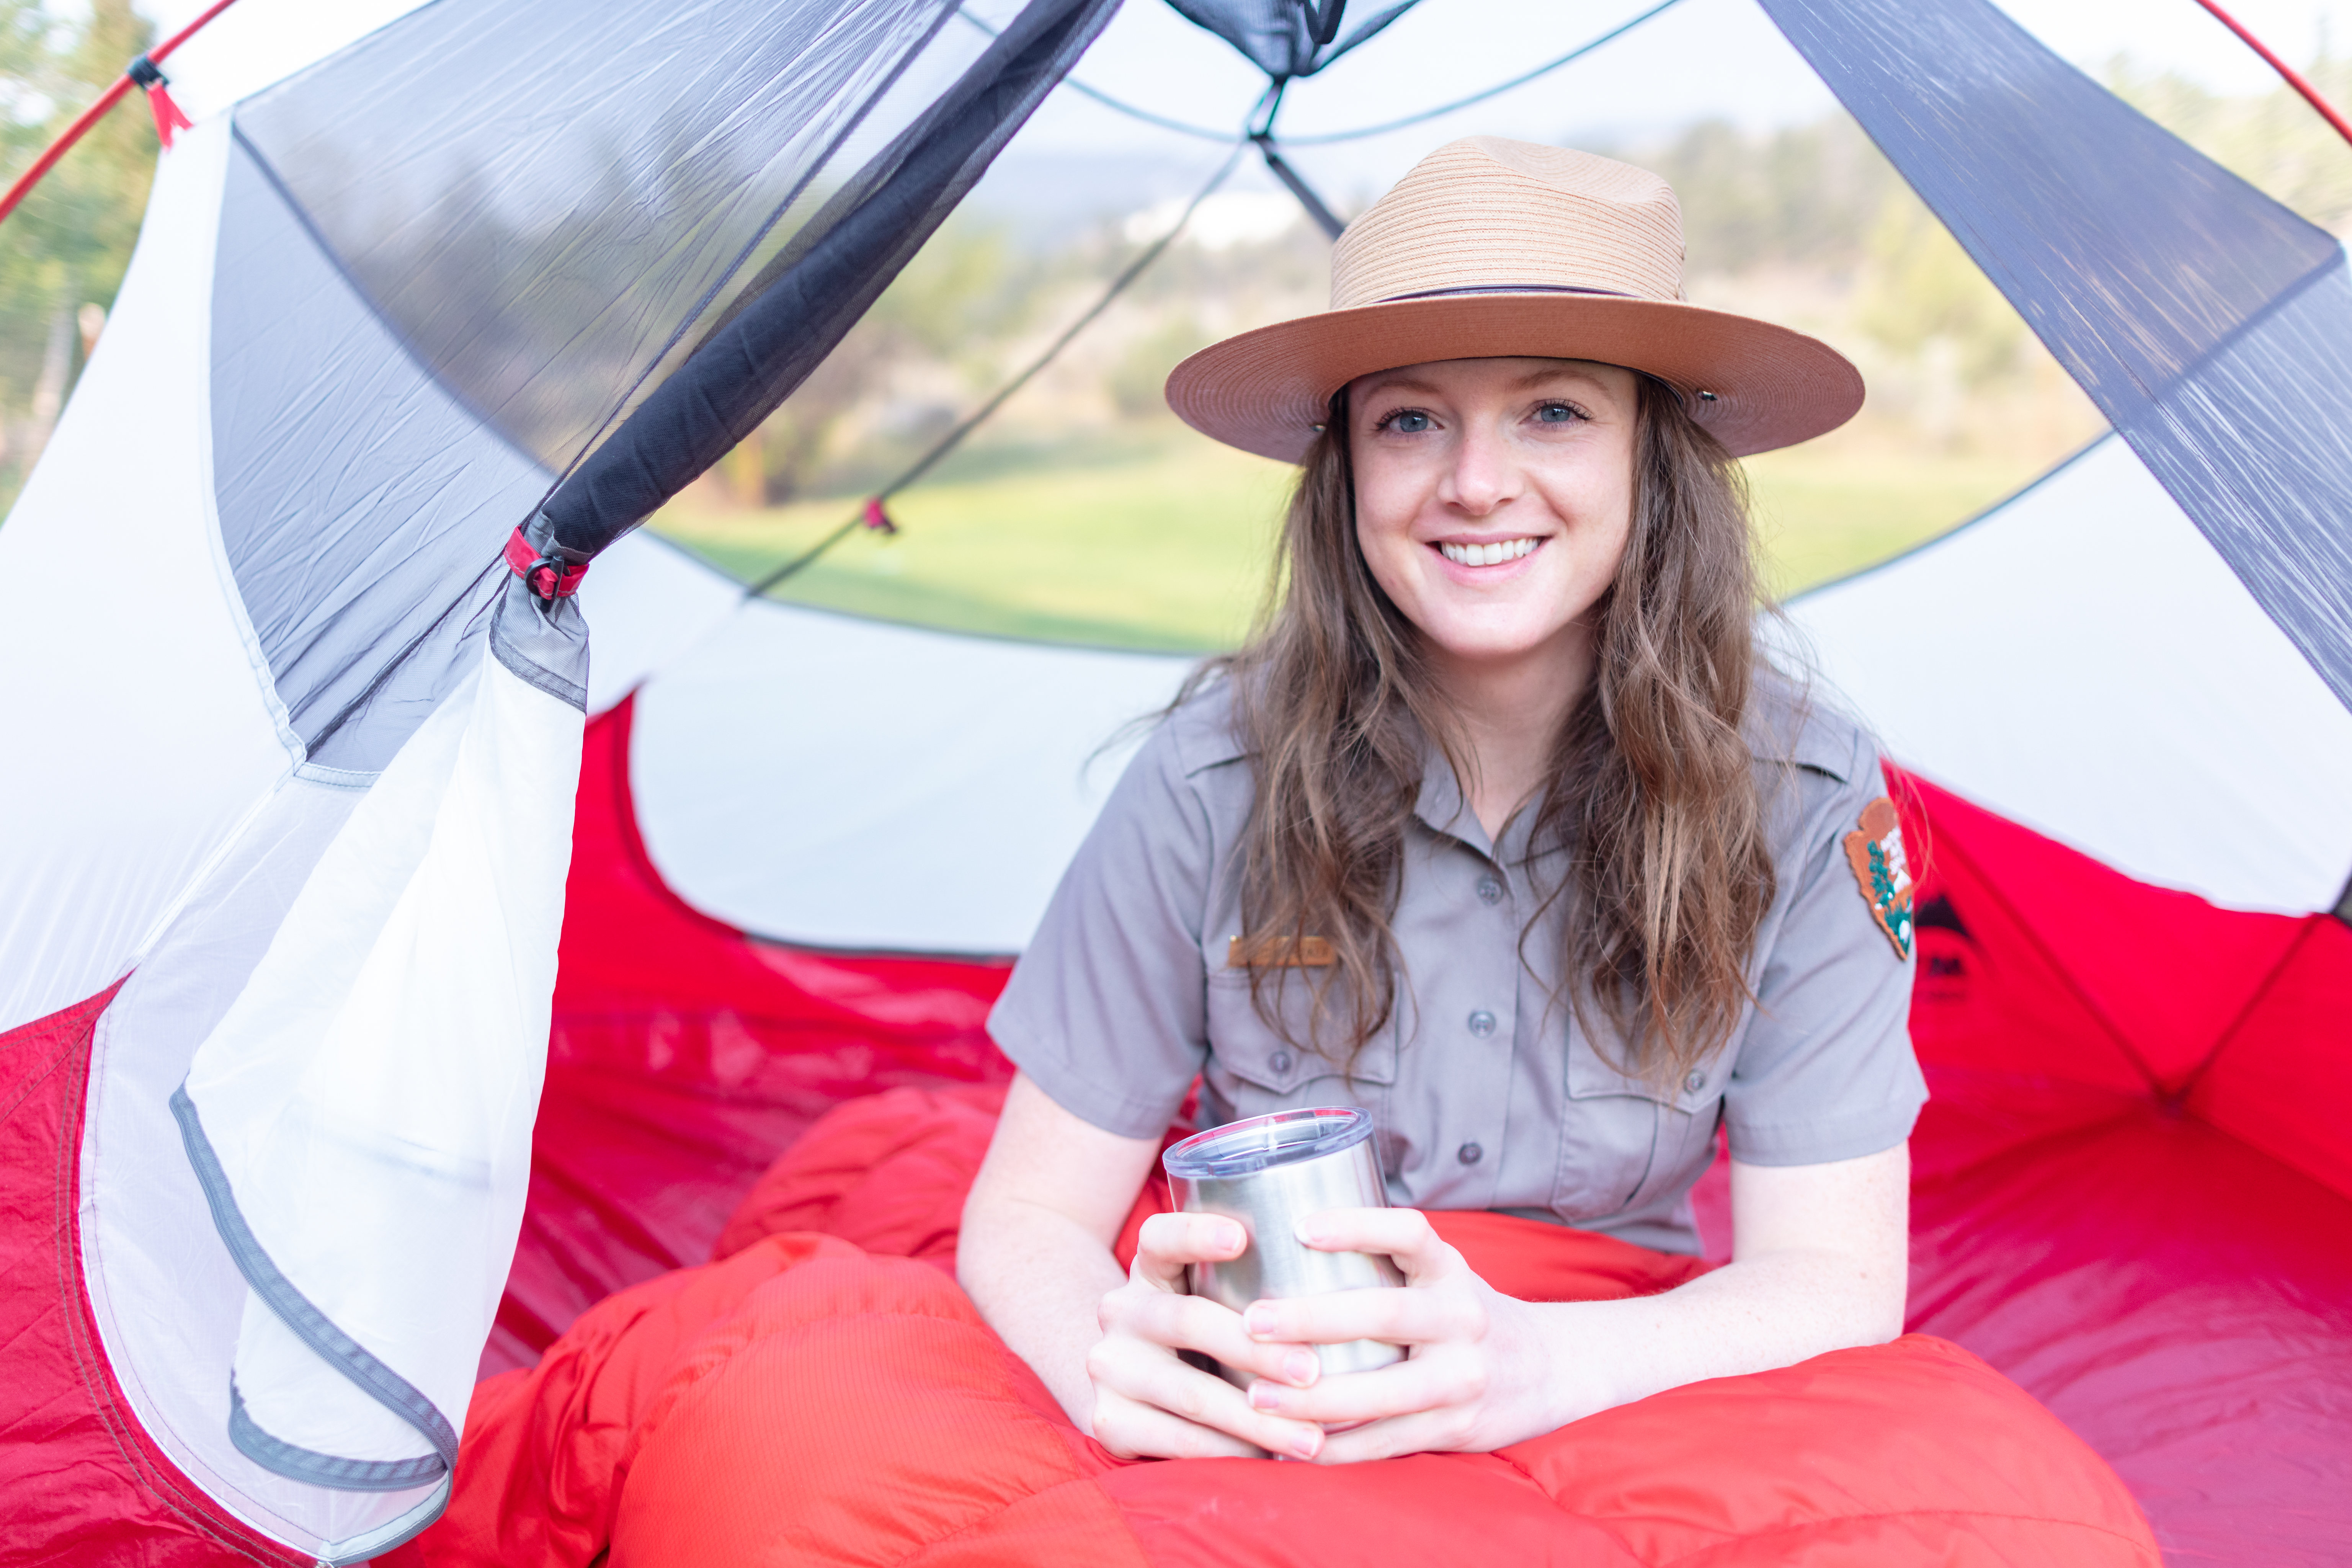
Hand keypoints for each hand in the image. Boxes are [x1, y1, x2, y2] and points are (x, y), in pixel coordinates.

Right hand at [1086, 1211, 1330, 1460]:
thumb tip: (1350, 1303)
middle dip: (1257, 1350)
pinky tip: (1268, 1459)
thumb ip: (1250, 1286)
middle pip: (1188, 1321)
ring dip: (1257, 1420)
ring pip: (1191, 1394)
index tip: (1240, 1238)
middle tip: (1313, 1371)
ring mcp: (1108, 1367)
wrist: (1126, 1383)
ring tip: (1310, 1437)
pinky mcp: (1108, 1421)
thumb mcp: (1206, 1296)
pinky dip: (1230, 1452)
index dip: (1195, 1233)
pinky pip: (1179, 1441)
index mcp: (1148, 1268)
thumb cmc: (1198, 1333)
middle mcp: (1120, 1310)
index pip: (1161, 1236)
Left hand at [1235, 1208, 1570, 1462]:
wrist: (1546, 1370)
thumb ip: (1381, 1267)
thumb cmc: (1462, 1315)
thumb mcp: (1439, 1276)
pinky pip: (1387, 1442)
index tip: (1301, 1227)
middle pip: (1384, 1314)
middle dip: (1312, 1319)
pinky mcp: (1457, 1427)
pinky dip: (1335, 1448)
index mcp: (1450, 1270)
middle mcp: (1462, 1317)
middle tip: (1252, 1323)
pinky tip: (1290, 1446)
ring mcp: (1463, 1377)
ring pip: (1382, 1392)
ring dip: (1313, 1400)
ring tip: (1255, 1399)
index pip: (1408, 1233)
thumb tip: (1279, 1250)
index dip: (1357, 1225)